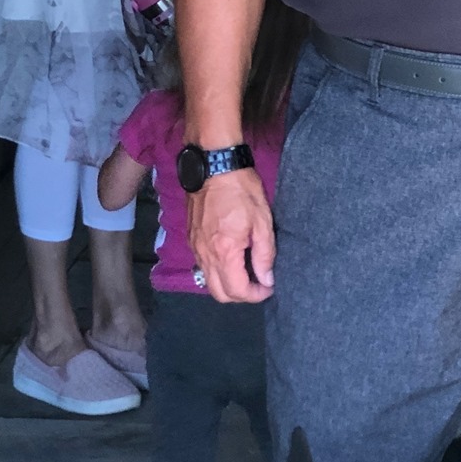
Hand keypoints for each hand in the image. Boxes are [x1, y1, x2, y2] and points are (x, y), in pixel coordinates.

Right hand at [187, 167, 275, 302]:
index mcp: (224, 252)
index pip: (237, 291)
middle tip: (258, 283)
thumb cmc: (242, 190)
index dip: (255, 295)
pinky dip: (217, 271)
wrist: (214, 166)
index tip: (269, 287)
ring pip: (209, 282)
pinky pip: (203, 266)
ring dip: (228, 285)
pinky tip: (232, 258)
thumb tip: (267, 280)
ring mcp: (195, 248)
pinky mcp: (191, 239)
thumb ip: (264, 254)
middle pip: (219, 294)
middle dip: (240, 296)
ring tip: (247, 271)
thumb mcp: (262, 220)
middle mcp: (205, 256)